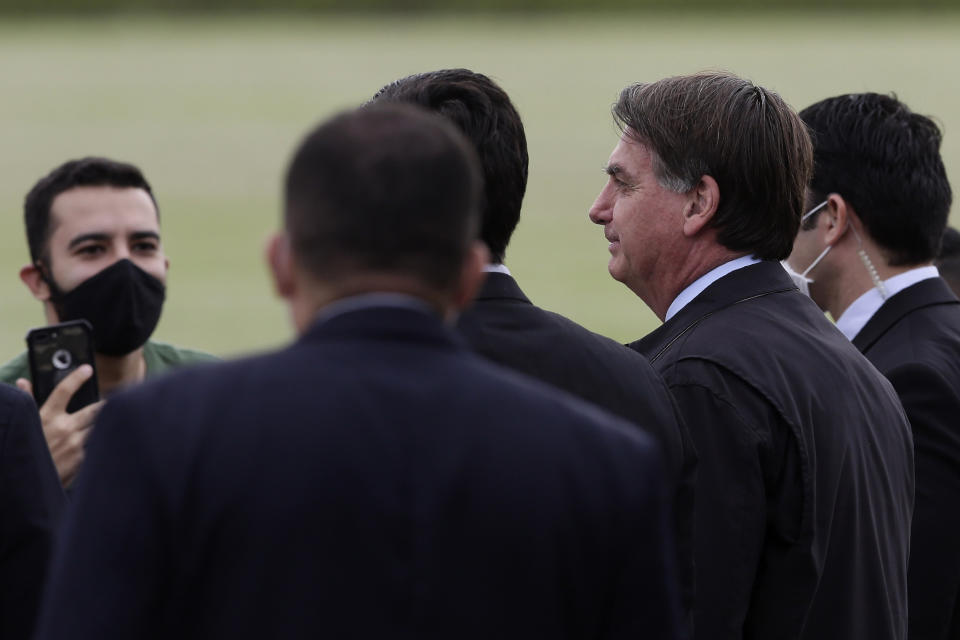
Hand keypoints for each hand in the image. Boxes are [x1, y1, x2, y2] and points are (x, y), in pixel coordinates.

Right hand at [17, 365, 104, 486]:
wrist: (28, 482)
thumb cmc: (27, 449)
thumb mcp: (26, 424)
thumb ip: (27, 402)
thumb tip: (22, 382)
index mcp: (47, 417)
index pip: (64, 390)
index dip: (76, 377)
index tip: (87, 369)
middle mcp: (64, 428)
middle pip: (94, 409)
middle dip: (106, 403)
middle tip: (114, 398)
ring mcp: (75, 443)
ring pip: (98, 426)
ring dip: (105, 422)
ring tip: (115, 417)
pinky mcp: (82, 458)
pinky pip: (97, 444)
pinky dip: (101, 439)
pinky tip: (108, 437)